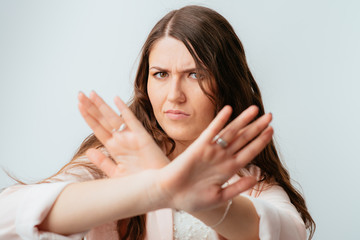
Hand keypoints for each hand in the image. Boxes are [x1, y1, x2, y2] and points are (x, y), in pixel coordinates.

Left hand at [78, 91, 168, 176]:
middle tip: (80, 94)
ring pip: (113, 118)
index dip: (88, 117)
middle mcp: (121, 139)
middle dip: (91, 107)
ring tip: (90, 94)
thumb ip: (103, 162)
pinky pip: (131, 121)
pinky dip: (124, 110)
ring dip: (101, 106)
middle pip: (102, 120)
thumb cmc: (140, 181)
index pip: (97, 128)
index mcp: (114, 147)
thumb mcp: (116, 173)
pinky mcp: (142, 137)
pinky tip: (116, 99)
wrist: (159, 187)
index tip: (79, 105)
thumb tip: (88, 151)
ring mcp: (131, 137)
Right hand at [157, 105, 272, 211]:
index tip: (271, 131)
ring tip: (255, 109)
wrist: (169, 195)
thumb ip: (237, 187)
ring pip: (230, 132)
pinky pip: (211, 131)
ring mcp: (211, 151)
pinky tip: (228, 110)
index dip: (261, 141)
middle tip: (270, 116)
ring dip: (243, 120)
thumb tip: (255, 178)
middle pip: (244, 139)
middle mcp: (222, 157)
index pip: (249, 152)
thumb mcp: (219, 197)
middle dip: (257, 127)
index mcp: (229, 169)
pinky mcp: (198, 147)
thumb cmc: (192, 199)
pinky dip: (220, 121)